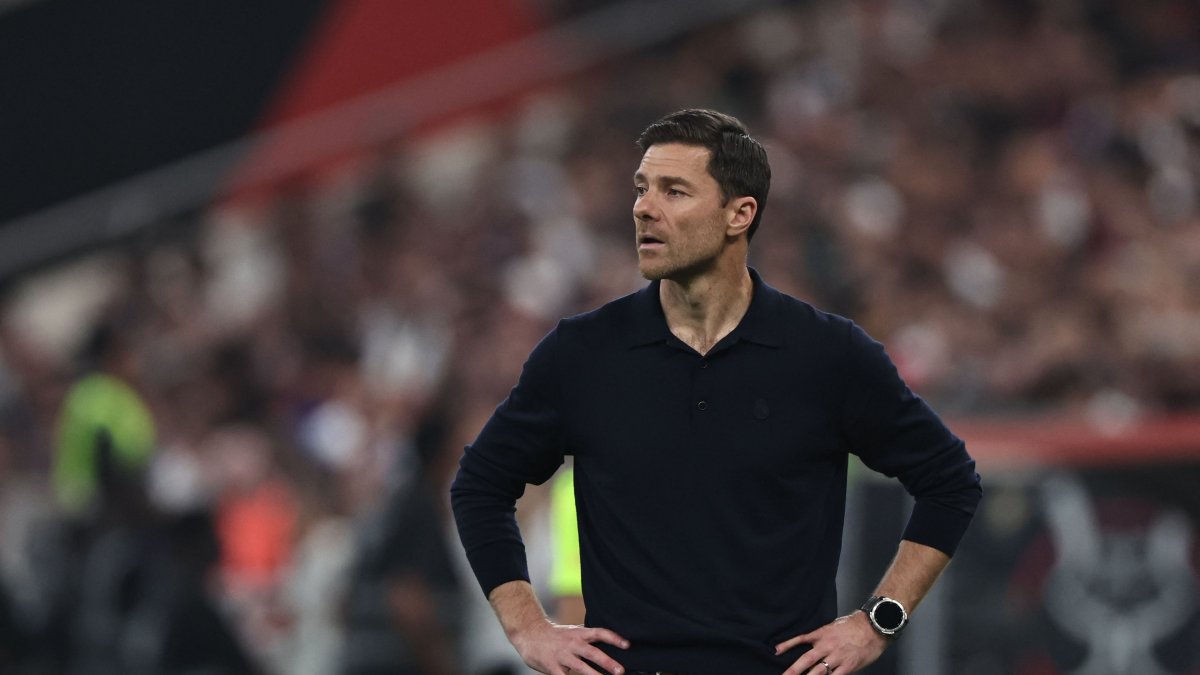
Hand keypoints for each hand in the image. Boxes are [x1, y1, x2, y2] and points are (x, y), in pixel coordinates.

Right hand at [509, 620, 629, 674]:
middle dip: (607, 662)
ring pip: (580, 667)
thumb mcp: (572, 632)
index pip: (600, 633)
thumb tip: (606, 642)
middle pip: (593, 652)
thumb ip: (586, 638)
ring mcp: (562, 655)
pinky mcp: (551, 666)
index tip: (627, 645)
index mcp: (579, 634)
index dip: (614, 638)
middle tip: (620, 671)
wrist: (529, 632)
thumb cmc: (554, 635)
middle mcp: (572, 644)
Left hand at [775, 611, 886, 673]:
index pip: (801, 639)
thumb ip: (823, 636)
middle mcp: (827, 646)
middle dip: (793, 670)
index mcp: (822, 634)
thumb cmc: (855, 625)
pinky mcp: (848, 666)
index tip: (776, 650)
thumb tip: (813, 644)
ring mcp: (837, 657)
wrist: (873, 626)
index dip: (788, 645)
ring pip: (818, 671)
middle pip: (806, 660)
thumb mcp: (834, 626)